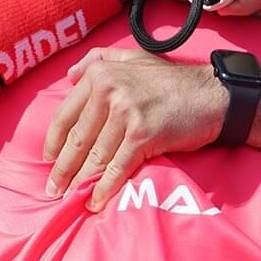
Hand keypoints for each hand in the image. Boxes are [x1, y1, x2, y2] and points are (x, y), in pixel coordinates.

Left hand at [43, 48, 229, 210]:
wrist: (212, 96)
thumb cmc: (172, 81)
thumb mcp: (134, 58)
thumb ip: (100, 59)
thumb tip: (70, 74)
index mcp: (100, 74)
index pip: (66, 114)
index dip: (54, 142)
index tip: (48, 160)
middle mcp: (109, 91)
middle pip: (78, 139)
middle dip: (63, 168)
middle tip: (53, 189)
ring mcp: (125, 114)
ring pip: (95, 156)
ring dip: (81, 182)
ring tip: (71, 198)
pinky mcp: (142, 136)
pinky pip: (116, 168)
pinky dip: (104, 188)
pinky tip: (95, 202)